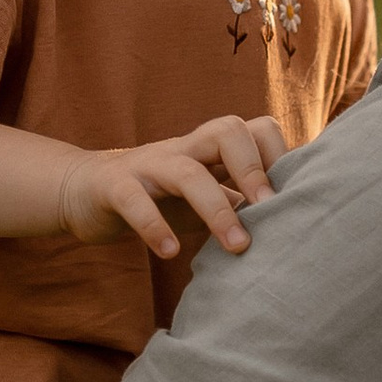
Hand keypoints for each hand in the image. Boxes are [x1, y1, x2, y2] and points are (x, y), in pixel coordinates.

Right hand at [55, 112, 286, 260]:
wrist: (84, 193)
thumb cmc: (159, 198)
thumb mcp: (206, 198)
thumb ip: (243, 203)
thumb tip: (296, 222)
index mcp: (210, 150)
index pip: (257, 128)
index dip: (280, 157)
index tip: (291, 200)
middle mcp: (184, 149)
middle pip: (226, 129)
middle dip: (254, 168)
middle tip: (268, 212)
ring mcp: (148, 165)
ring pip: (186, 170)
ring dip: (216, 209)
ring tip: (236, 247)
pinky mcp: (113, 187)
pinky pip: (135, 199)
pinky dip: (154, 226)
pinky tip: (170, 252)